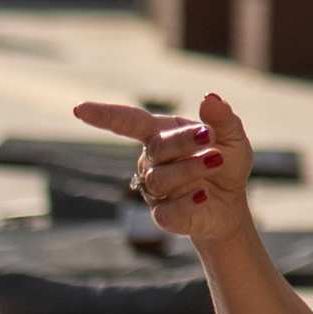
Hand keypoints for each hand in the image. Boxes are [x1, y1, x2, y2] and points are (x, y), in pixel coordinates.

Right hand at [73, 92, 257, 246]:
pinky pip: (168, 210)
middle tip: (210, 137)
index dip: (104, 115)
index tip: (80, 109)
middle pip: (156, 148)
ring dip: (190, 169)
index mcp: (161, 134)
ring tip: (216, 161)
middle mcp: (151, 161)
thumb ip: (222, 119)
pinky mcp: (163, 216)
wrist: (231, 204)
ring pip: (161, 179)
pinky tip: (204, 196)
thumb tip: (209, 98)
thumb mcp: (232, 137)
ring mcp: (154, 190)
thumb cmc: (226, 163)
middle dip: (182, 141)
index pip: (129, 122)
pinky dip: (188, 201)